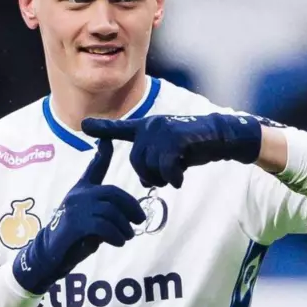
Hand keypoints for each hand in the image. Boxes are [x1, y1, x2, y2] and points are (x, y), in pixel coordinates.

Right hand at [12, 139, 145, 294]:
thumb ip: (103, 211)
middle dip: (131, 207)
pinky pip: (103, 226)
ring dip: (124, 227)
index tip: (108, 140)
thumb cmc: (72, 238)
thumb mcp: (89, 220)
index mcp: (82, 190)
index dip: (103, 153)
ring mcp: (76, 208)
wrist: (48, 256)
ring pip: (111, 211)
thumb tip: (127, 217)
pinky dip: (116, 235)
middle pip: (113, 193)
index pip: (95, 167)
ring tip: (127, 236)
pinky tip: (119, 242)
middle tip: (139, 221)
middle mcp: (79, 195)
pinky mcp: (75, 224)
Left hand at [82, 114, 261, 188]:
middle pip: (137, 162)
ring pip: (151, 167)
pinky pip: (165, 168)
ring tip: (177, 173)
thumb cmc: (196, 146)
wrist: (222, 137)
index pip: (121, 128)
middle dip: (151, 175)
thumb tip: (145, 180)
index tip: (84, 125)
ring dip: (164, 177)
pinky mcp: (175, 138)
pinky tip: (181, 176)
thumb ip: (154, 162)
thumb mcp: (171, 153)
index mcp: (148, 128)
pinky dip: (173, 177)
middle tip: (168, 176)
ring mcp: (163, 130)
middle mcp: (152, 126)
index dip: (102, 128)